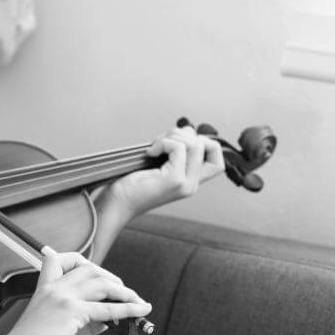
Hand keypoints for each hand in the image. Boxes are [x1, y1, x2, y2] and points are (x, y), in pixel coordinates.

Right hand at [0, 247, 151, 334]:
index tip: (99, 276)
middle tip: (127, 294)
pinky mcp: (71, 312)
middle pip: (90, 268)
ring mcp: (62, 298)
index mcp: (44, 289)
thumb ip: (85, 323)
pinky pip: (108, 307)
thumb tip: (111, 319)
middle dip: (113, 279)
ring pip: (102, 283)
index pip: (59, 259)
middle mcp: (54, 288)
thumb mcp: (62, 332)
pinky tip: (142, 311)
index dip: (82, 262)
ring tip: (140, 303)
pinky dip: (129, 309)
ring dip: (126, 292)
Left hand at [100, 124, 224, 219]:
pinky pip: (178, 148)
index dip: (207, 143)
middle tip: (165, 141)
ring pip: (195, 144)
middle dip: (188, 135)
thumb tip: (187, 129)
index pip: (217, 160)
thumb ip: (176, 149)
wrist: (117, 204)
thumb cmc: (131, 184)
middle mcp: (192, 185)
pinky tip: (149, 153)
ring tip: (155, 146)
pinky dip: (163, 143)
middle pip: (212, 148)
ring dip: (173, 137)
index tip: (182, 140)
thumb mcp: (159, 163)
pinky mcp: (174, 180)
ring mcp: (185, 184)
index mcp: (190, 182)